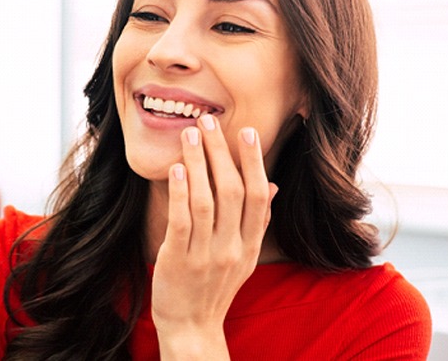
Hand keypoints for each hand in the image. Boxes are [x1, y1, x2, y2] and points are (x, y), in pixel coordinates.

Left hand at [152, 115, 276, 358]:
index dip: (253, 162)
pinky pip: (181, 222)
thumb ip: (257, 221)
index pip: (258, 196)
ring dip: (198, 164)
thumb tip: (271, 185)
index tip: (246, 131)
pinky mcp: (178, 261)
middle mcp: (232, 248)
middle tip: (209, 121)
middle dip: (221, 153)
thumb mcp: (244, 256)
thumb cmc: (216, 285)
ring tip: (189, 135)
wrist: (192, 327)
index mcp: (250, 244)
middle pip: (232, 192)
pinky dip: (180, 193)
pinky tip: (177, 169)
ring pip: (206, 201)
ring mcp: (205, 256)